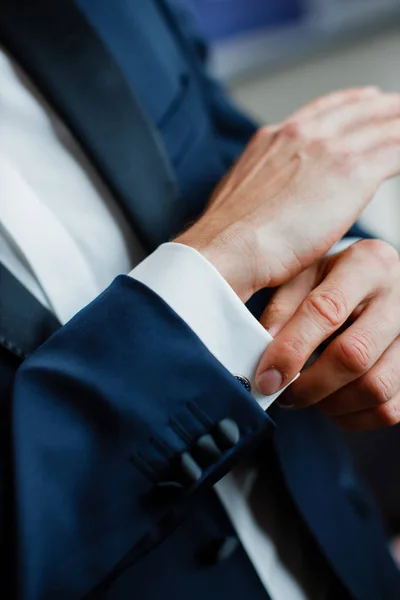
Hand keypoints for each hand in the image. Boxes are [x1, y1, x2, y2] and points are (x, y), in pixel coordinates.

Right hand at [176, 88, 399, 301]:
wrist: (229, 248)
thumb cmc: (229, 239)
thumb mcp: (241, 197)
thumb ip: (263, 186)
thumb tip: (270, 200)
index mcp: (273, 139)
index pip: (322, 110)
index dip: (350, 102)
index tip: (366, 100)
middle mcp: (301, 135)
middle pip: (359, 110)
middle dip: (385, 107)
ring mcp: (328, 149)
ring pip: (383, 126)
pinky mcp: (352, 172)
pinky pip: (397, 151)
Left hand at [256, 239, 399, 429]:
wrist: (378, 284)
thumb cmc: (333, 280)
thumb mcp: (305, 275)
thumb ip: (283, 307)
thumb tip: (261, 347)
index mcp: (367, 263)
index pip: (326, 311)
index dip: (291, 350)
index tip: (266, 378)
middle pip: (354, 355)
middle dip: (310, 385)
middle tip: (284, 394)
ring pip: (376, 387)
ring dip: (332, 404)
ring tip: (306, 397)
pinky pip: (392, 408)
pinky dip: (355, 417)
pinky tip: (332, 405)